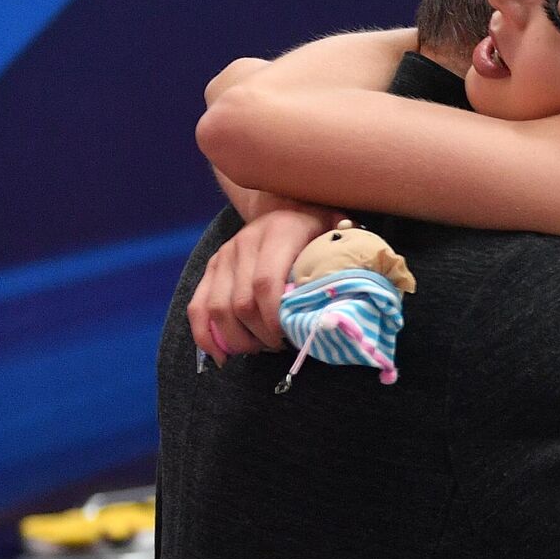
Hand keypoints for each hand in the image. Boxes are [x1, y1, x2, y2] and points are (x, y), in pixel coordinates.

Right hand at [189, 207, 338, 360]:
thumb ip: (347, 250)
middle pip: (240, 303)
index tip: (287, 338)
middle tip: (278, 347)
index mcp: (278, 233)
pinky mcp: (211, 267)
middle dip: (258, 336)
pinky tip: (222, 355)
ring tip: (258, 349)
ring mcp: (224, 255)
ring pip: (216, 309)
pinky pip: (197, 306)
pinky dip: (205, 336)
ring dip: (236, 339)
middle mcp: (245, 243)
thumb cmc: (315, 226)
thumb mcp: (335, 230)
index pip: (265, 283)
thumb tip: (362, 276)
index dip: (273, 318)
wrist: (281, 204)